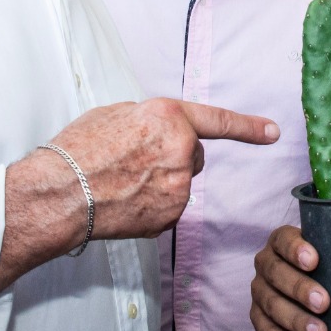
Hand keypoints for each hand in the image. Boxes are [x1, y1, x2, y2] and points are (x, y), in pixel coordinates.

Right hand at [0, 98, 277, 294]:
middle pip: (193, 154)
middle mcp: (180, 149)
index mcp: (167, 116)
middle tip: (134, 160)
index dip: (248, 127)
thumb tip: (159, 131)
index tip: (272, 132)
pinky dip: (151, 205)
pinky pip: (167, 206)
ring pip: (179, 182)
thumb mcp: (116, 114)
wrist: (59, 193)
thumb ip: (149, 120)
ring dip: (160, 181)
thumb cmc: (78, 150)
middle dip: (172, 155)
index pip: (218, 120)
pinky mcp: (169, 215)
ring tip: (122, 181)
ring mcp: (177, 186)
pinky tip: (124, 201)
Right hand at [249, 226, 330, 330]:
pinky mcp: (260, 319)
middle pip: (276, 272)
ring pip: (271, 304)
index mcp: (284, 242)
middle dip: (299, 288)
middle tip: (323, 303)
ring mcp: (261, 292)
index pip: (283, 239)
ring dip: (295, 320)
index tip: (314, 261)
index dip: (295, 249)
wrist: (326, 299)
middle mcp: (267, 264)